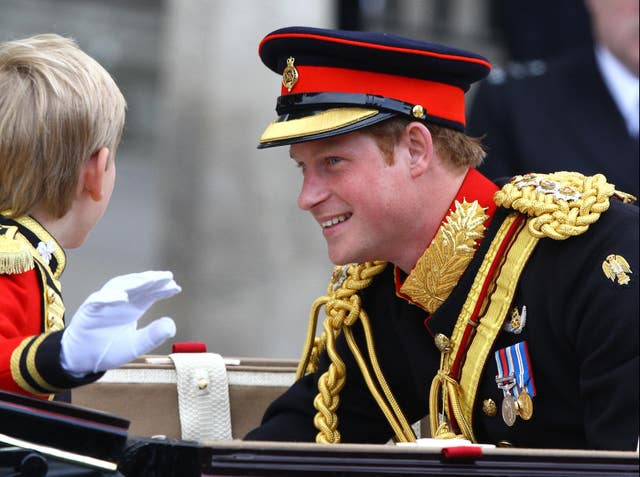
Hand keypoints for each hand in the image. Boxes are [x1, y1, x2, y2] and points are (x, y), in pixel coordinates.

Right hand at [61, 271, 180, 375]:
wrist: (82, 360)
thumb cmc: (108, 349)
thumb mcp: (135, 345)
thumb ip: (152, 336)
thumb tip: (172, 325)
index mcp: (133, 308)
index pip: (150, 294)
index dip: (162, 289)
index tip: (177, 287)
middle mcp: (120, 302)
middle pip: (137, 285)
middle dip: (152, 280)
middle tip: (168, 276)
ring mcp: (104, 303)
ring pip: (119, 286)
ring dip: (134, 282)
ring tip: (149, 280)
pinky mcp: (89, 310)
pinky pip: (99, 300)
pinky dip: (110, 297)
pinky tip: (123, 297)